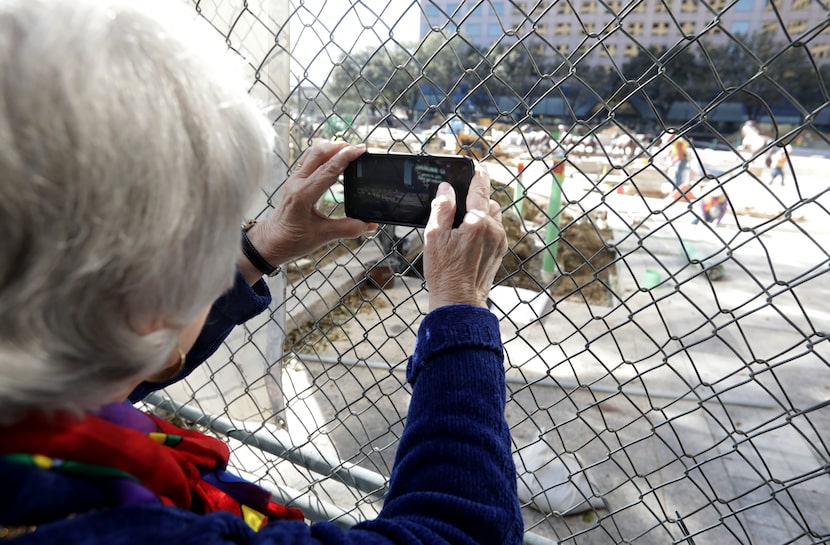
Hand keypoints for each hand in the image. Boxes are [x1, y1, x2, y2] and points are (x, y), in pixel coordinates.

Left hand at [240, 142, 375, 282]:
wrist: (270, 242)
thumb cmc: (292, 240)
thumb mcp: (323, 236)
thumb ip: (348, 229)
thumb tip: (369, 225)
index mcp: (303, 196)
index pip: (328, 169)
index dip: (346, 157)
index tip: (361, 149)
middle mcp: (297, 183)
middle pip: (318, 154)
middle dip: (339, 147)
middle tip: (358, 147)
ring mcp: (293, 180)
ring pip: (311, 154)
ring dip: (330, 148)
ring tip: (348, 148)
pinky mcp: (294, 181)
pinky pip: (308, 160)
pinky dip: (322, 155)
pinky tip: (332, 158)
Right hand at [423, 164, 506, 310]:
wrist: (459, 301)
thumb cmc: (444, 272)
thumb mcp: (434, 236)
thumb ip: (442, 208)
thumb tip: (446, 190)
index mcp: (478, 222)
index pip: (480, 190)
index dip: (479, 176)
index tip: (480, 166)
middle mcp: (493, 229)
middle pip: (488, 203)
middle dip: (477, 199)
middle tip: (461, 203)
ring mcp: (499, 242)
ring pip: (493, 217)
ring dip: (482, 214)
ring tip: (464, 223)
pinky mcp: (499, 252)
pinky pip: (494, 231)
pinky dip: (484, 227)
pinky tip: (469, 239)